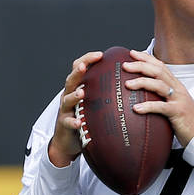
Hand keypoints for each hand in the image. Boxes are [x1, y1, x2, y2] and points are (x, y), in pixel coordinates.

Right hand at [48, 50, 103, 166]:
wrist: (67, 140)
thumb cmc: (85, 118)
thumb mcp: (94, 101)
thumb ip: (104, 90)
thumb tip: (129, 79)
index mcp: (77, 86)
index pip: (79, 67)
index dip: (88, 59)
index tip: (100, 54)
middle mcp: (68, 95)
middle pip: (71, 79)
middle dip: (78, 71)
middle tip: (86, 66)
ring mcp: (65, 109)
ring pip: (67, 99)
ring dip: (74, 95)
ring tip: (81, 92)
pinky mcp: (64, 123)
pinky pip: (68, 121)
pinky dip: (72, 121)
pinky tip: (78, 122)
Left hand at [122, 50, 193, 145]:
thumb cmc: (185, 120)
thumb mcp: (173, 104)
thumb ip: (161, 98)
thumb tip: (142, 98)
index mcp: (175, 86)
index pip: (161, 66)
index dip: (147, 58)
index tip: (132, 53)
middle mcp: (177, 89)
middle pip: (158, 71)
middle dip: (141, 66)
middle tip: (125, 65)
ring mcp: (178, 100)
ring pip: (159, 85)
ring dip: (142, 82)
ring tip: (127, 84)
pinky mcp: (178, 112)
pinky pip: (161, 108)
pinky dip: (148, 107)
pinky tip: (136, 108)